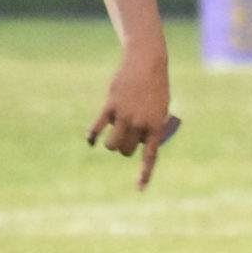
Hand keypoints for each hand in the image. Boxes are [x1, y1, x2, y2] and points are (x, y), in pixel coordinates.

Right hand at [87, 51, 180, 189]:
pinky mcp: (110, 106)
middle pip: (126, 151)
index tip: (139, 189)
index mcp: (156, 126)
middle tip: (126, 136)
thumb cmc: (156, 87)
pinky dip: (92, 136)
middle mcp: (140, 123)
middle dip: (124, 148)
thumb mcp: (160, 108)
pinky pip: (97, 128)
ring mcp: (125, 115)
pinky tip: (90, 140)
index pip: (150, 156)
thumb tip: (134, 144)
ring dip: (110, 144)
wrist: (147, 63)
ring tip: (114, 135)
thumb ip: (150, 127)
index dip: (144, 174)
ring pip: (111, 145)